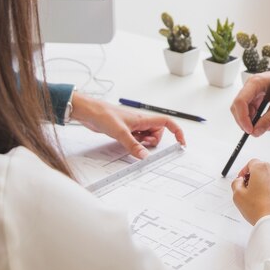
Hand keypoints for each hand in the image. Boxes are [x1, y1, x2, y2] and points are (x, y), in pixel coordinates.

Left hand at [72, 93, 186, 158]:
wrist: (89, 112)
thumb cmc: (104, 115)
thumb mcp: (120, 133)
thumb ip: (133, 146)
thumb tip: (145, 157)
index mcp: (144, 119)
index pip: (167, 123)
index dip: (177, 132)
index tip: (180, 144)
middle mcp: (141, 122)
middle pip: (157, 134)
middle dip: (153, 142)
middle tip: (141, 143)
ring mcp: (133, 127)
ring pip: (146, 138)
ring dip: (142, 144)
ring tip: (129, 142)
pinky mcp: (125, 131)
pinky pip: (136, 140)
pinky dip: (134, 144)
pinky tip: (124, 142)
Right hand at [229, 68, 269, 136]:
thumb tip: (257, 131)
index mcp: (256, 82)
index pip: (240, 101)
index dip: (242, 117)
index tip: (250, 130)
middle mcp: (252, 86)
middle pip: (239, 107)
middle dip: (245, 121)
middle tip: (255, 132)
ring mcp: (254, 92)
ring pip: (245, 111)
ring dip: (253, 122)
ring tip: (268, 127)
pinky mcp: (258, 97)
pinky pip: (253, 111)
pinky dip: (258, 120)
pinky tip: (269, 124)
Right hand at [230, 159, 269, 224]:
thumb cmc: (260, 210)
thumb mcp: (238, 196)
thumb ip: (236, 184)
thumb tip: (239, 182)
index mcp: (262, 169)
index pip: (251, 163)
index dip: (244, 171)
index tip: (241, 179)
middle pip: (262, 171)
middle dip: (254, 179)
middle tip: (247, 190)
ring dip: (264, 187)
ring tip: (257, 201)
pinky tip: (267, 206)